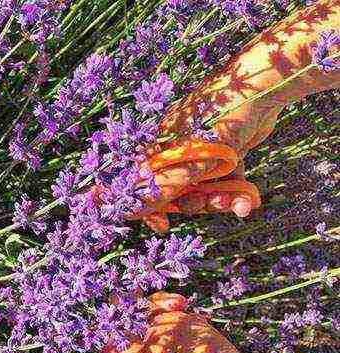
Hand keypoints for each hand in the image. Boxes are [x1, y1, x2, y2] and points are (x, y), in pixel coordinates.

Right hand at [136, 0, 339, 232]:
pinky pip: (225, 182)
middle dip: (198, 204)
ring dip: (220, 201)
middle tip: (215, 204)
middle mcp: (176, 152)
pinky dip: (236, 193)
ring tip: (238, 202)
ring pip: (205, 190)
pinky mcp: (225, 155)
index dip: (153, 209)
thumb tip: (127, 213)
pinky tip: (248, 202)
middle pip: (179, 193)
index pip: (146, 186)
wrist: (262, 88)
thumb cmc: (219, 121)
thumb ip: (160, 189)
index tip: (163, 227)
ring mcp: (201, 154)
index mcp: (159, 150)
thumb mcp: (189, 162)